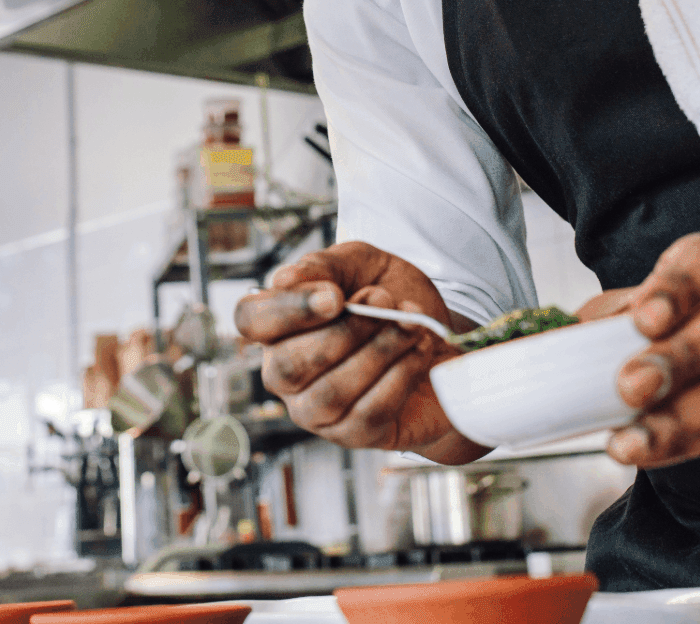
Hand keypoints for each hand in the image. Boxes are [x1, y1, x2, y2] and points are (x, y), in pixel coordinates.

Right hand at [235, 241, 486, 461]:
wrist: (449, 339)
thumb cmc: (394, 299)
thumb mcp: (363, 265)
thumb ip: (325, 266)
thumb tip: (282, 280)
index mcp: (278, 325)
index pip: (250, 320)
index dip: (287, 310)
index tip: (335, 296)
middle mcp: (286, 373)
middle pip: (287, 365)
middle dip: (346, 331)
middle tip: (385, 301)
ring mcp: (315, 411)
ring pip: (331, 393)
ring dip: (379, 351)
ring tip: (411, 324)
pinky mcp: (354, 435)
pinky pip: (369, 413)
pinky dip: (401, 376)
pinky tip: (419, 351)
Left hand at [578, 231, 699, 468]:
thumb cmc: (695, 319)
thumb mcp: (654, 303)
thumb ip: (610, 318)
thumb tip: (551, 347)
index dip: (677, 288)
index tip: (643, 319)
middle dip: (680, 357)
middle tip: (630, 386)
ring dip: (679, 418)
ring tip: (630, 442)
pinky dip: (691, 443)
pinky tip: (652, 451)